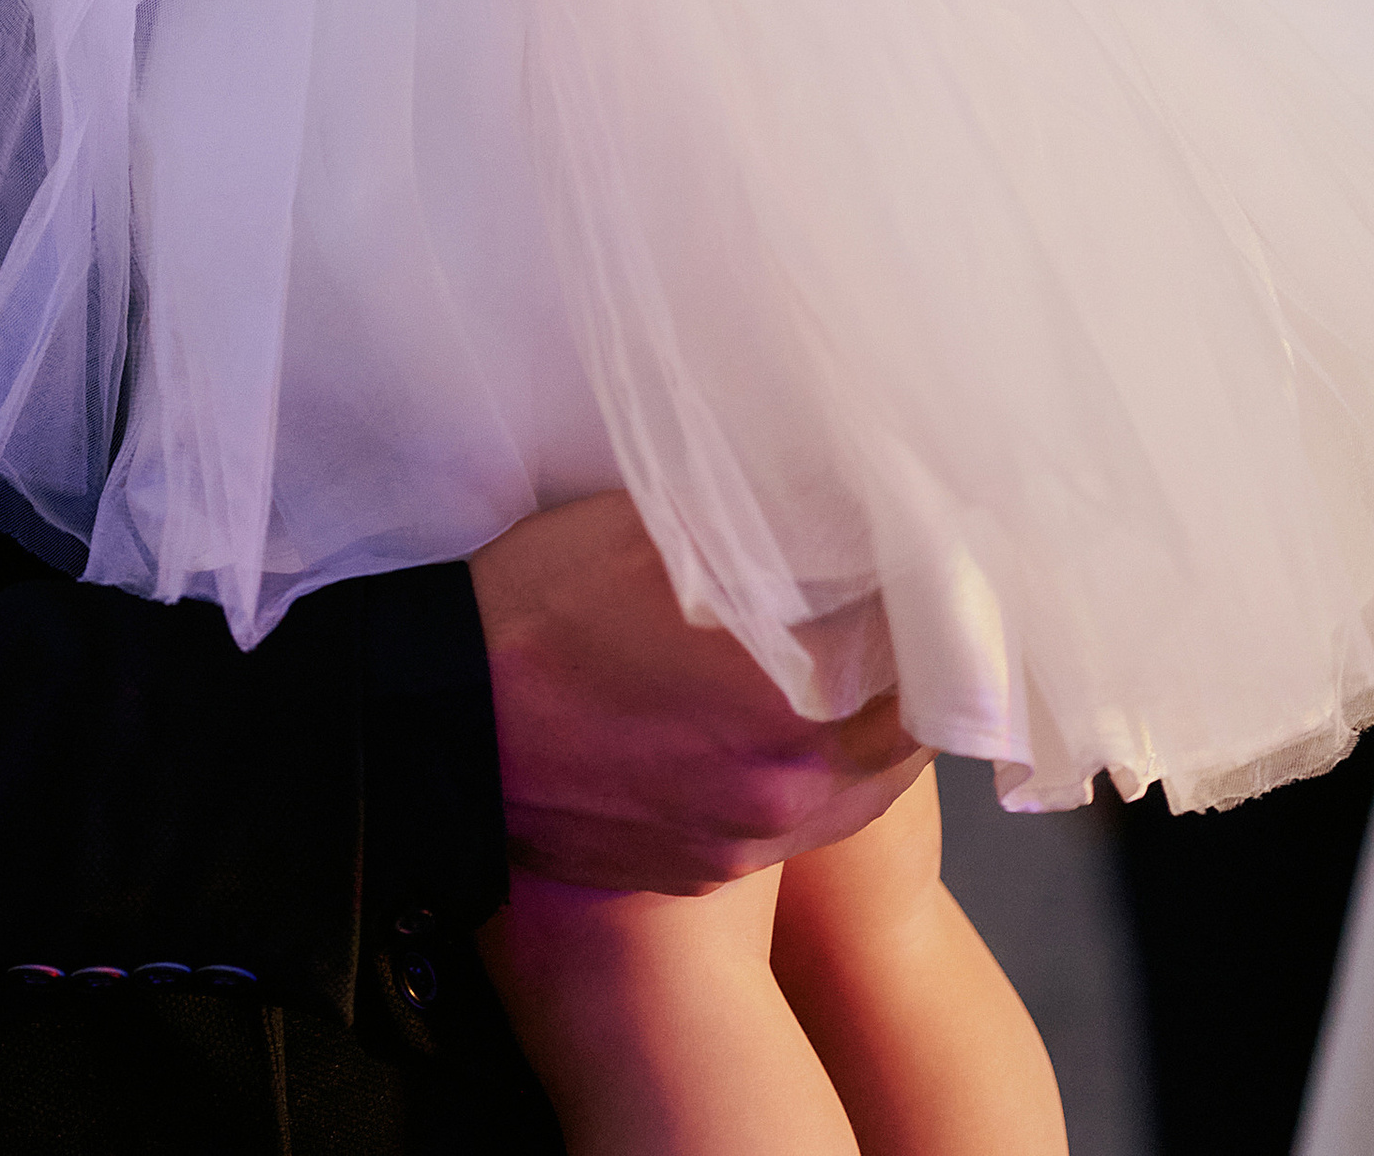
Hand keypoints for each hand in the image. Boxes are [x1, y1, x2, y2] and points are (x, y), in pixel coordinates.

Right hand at [470, 492, 925, 896]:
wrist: (434, 726)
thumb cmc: (539, 607)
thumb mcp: (655, 529)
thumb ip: (766, 526)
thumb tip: (845, 502)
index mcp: (789, 699)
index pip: (924, 655)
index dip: (939, 602)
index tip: (936, 559)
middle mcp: (784, 789)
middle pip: (909, 733)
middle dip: (919, 669)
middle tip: (910, 610)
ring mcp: (744, 842)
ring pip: (859, 788)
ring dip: (871, 727)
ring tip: (852, 664)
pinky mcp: (702, 871)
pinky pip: (793, 825)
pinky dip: (806, 773)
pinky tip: (771, 723)